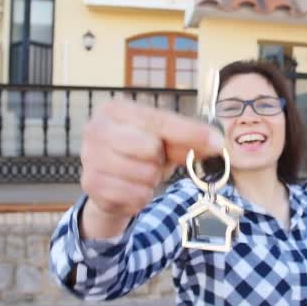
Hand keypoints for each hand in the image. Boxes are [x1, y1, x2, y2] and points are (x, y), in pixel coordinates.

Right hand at [79, 98, 223, 236]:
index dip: (190, 133)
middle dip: (159, 159)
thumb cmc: (139, 153)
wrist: (110, 182)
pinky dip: (141, 196)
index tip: (217, 142)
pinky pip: (135, 195)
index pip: (160, 121)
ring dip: (151, 180)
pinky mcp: (91, 184)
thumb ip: (189, 139)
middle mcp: (97, 129)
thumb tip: (217, 143)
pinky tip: (132, 188)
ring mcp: (90, 157)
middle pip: (150, 148)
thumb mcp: (165, 141)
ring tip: (141, 174)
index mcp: (116, 109)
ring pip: (144, 174)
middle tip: (153, 160)